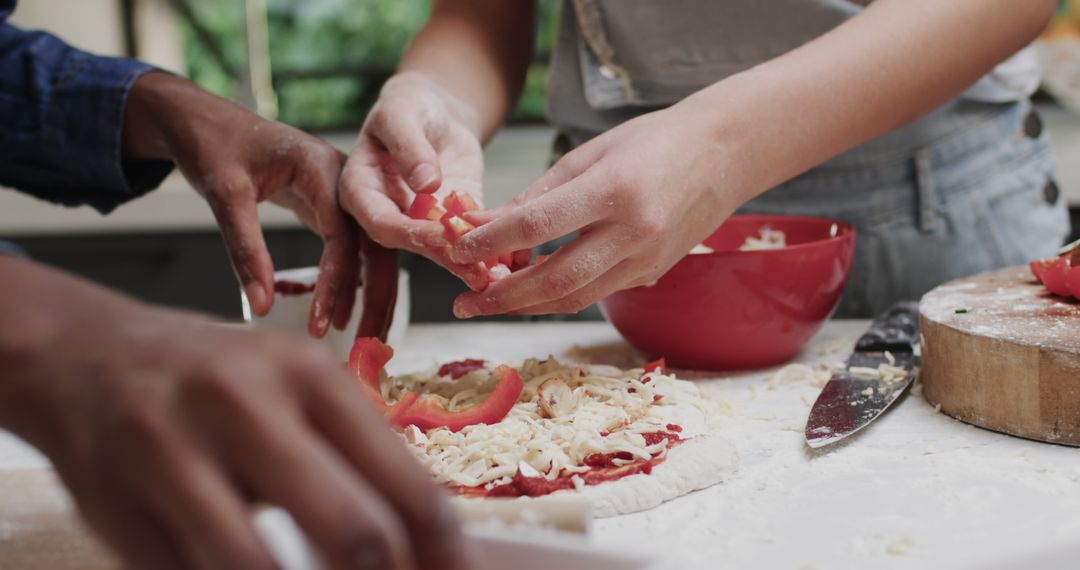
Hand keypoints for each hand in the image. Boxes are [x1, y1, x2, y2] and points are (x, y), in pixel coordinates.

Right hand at [0, 258, 467, 569]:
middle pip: (353, 532)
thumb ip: (360, 456)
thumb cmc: (219, 382)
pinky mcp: (116, 507)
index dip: (442, 556)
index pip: (408, 487)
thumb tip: (436, 543)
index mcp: (310, 374)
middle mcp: (243, 404)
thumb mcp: (299, 390)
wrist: (89, 357)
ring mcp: (172, 453)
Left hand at [124, 72, 358, 337]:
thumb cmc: (213, 144)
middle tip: (366, 344)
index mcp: (324, 167)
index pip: (345, 235)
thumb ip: (245, 250)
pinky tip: (349, 312)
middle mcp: (345, 179)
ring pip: (372, 250)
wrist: (203, 117)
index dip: (337, 283)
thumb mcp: (224, 194)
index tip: (323, 323)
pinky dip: (355, 281)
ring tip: (365, 339)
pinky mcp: (331, 206)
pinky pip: (353, 248)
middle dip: (375, 297)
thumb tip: (262, 306)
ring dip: (372, 294)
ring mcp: (343, 193)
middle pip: (376, 245)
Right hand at [338, 72, 489, 290]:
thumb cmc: (409, 105)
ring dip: (468, 263)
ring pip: (441, 249)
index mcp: (362, 190)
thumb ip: (409, 146)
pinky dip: (487, 250)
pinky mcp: (451, 221)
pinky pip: (467, 238)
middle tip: (475, 270)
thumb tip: (426, 183)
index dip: (408, 232)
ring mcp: (420, 220)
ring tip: (495, 277)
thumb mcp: (402, 114)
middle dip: (445, 257)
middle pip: (412, 243)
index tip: (439, 234)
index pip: (380, 222)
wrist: (436, 110)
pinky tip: (508, 264)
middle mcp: (389, 212)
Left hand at [447, 101, 743, 316]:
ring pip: (574, 298)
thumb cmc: (653, 142)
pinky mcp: (652, 274)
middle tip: (463, 303)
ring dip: (526, 305)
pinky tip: (531, 289)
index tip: (457, 249)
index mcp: (614, 190)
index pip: (538, 225)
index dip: (492, 241)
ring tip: (488, 302)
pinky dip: (559, 295)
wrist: (725, 154)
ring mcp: (647, 261)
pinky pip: (596, 292)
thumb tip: (482, 222)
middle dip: (502, 296)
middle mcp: (634, 233)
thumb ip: (537, 194)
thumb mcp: (589, 154)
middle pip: (555, 280)